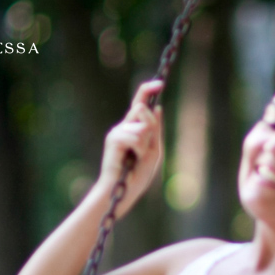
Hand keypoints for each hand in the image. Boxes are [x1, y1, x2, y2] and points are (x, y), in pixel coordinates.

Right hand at [95, 79, 164, 216]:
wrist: (122, 191)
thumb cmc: (137, 174)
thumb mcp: (154, 151)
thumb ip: (155, 130)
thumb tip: (158, 107)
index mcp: (134, 128)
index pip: (140, 103)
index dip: (148, 90)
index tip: (160, 83)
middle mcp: (124, 126)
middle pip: (142, 108)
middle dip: (151, 126)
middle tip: (145, 149)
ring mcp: (117, 131)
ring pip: (142, 125)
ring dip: (145, 144)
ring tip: (136, 158)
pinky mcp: (113, 138)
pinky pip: (136, 136)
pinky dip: (139, 150)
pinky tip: (131, 159)